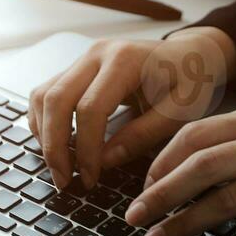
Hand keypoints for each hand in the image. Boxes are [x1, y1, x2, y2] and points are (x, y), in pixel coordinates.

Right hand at [28, 27, 235, 189]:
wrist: (191, 55)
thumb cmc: (191, 80)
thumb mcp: (180, 111)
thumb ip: (143, 135)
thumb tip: (105, 161)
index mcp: (125, 60)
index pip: (90, 108)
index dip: (86, 148)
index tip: (90, 178)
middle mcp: (97, 54)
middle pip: (56, 100)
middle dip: (54, 146)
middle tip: (64, 180)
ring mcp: (84, 59)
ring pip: (43, 96)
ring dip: (44, 135)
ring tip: (60, 168)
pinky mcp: (77, 69)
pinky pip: (46, 94)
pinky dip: (44, 122)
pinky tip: (57, 147)